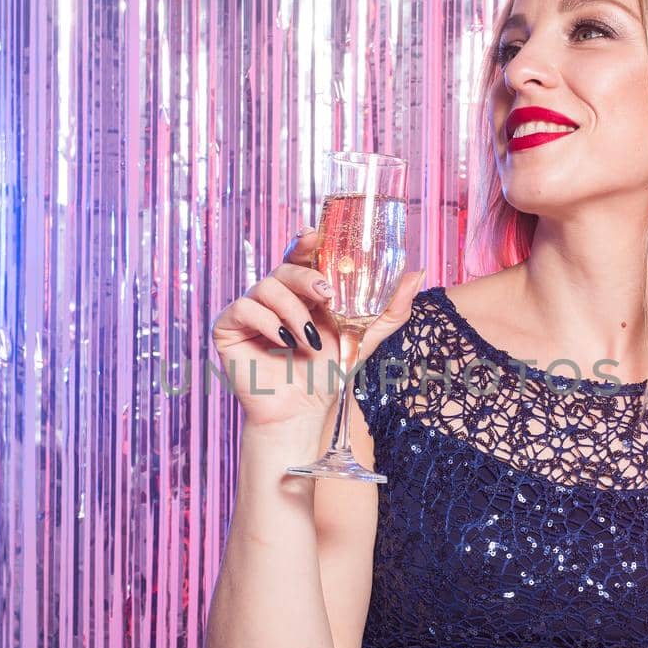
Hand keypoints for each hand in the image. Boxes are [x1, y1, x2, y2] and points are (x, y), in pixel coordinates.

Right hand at [211, 227, 424, 429]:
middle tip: (326, 295)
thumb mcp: (364, 339)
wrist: (301, 412)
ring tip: (308, 339)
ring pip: (265, 285)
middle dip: (306, 276)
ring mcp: (251, 310)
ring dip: (292, 311)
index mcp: (303, 291)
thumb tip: (417, 274)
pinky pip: (243, 308)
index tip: (314, 235)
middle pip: (284, 265)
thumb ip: (390, 309)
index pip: (301, 255)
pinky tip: (282, 341)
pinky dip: (266, 322)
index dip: (305, 241)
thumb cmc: (327, 375)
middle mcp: (275, 295)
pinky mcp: (230, 327)